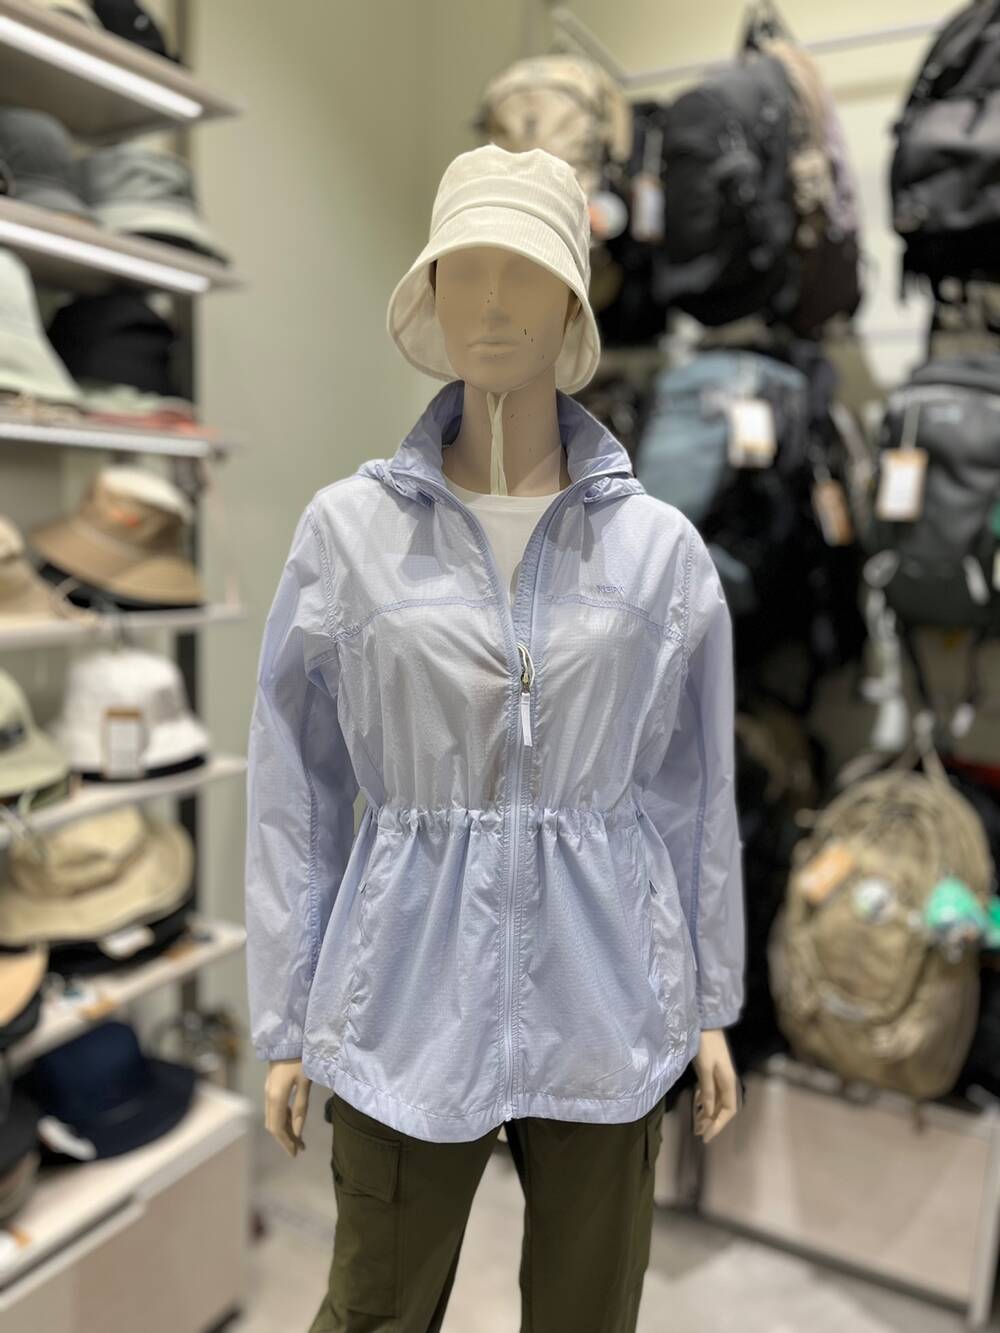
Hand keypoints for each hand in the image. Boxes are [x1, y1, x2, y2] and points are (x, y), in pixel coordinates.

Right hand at [265, 1059, 310, 1157]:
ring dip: (285, 1128)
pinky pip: (275, 1107)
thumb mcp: (305, 1083)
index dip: (286, 1142)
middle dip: (285, 1138)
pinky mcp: (272, 1085)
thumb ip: (301, 1107)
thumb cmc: (300, 1058)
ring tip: (299, 1138)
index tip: (296, 1153)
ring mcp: (268, 1090)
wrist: (288, 1036)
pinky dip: (284, 1118)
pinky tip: (294, 1120)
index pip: (277, 1128)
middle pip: (273, 1125)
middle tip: (298, 1149)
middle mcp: (268, 1096)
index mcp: (275, 1098)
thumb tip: (298, 1131)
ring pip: (273, 1116)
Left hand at [692, 1028, 739, 1143]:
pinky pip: (711, 1091)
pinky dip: (705, 1100)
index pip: (728, 1110)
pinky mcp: (712, 1069)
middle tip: (699, 1133)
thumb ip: (708, 1091)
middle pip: (723, 1108)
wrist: (706, 1021)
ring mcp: (720, 1075)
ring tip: (696, 1123)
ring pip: (716, 1100)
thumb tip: (709, 1113)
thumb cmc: (705, 1045)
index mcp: (728, 1082)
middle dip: (712, 1122)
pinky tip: (698, 1104)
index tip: (706, 1136)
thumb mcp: (705, 1069)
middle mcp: (726, 1081)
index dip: (718, 1125)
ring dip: (708, 1112)